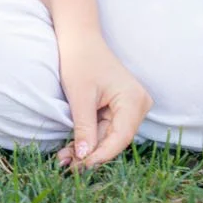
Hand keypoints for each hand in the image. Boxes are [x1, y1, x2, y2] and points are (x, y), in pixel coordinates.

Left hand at [56, 33, 149, 168]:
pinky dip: (89, 136)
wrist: (78, 36)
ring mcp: (130, 106)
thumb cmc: (78, 59)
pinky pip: (105, 127)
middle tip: (66, 166)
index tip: (79, 166)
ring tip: (63, 158)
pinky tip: (71, 147)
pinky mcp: (119, 106)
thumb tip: (83, 156)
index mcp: (134, 100)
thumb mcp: (79, 95)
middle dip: (90, 153)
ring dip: (87, 147)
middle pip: (115, 139)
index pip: (120, 137)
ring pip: (108, 135)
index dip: (100, 155)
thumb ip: (84, 127)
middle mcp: (138, 105)